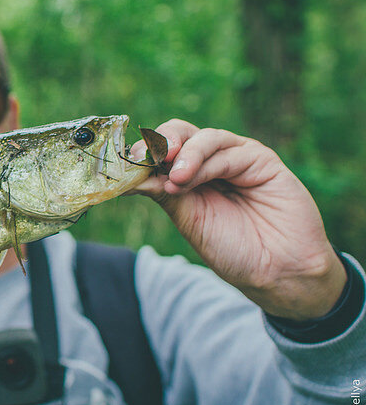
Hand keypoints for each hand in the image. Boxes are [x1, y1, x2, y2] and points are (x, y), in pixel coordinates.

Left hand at [131, 119, 345, 319]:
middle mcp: (213, 162)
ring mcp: (238, 159)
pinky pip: (229, 152)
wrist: (276, 271)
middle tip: (147, 157)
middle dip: (161, 142)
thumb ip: (163, 193)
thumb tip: (128, 177)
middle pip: (182, 133)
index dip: (145, 151)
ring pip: (203, 138)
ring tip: (173, 179)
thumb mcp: (187, 219)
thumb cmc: (233, 249)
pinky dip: (204, 164)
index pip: (164, 149)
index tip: (127, 162)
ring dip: (183, 155)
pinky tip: (187, 181)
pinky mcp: (262, 160)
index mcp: (192, 175)